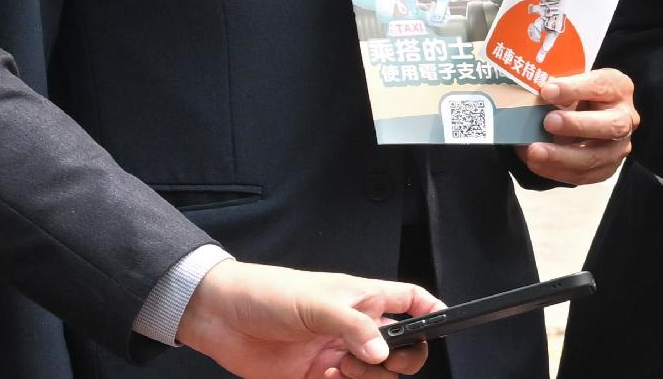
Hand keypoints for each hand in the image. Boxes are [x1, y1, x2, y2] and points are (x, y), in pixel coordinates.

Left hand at [175, 260, 438, 378]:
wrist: (219, 317)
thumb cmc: (267, 292)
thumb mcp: (317, 302)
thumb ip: (354, 327)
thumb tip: (383, 353)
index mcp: (363, 298)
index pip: (412, 302)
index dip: (432, 311)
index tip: (444, 323)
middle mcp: (354, 327)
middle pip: (400, 347)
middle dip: (400, 357)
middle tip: (381, 360)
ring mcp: (336, 353)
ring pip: (374, 374)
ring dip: (366, 376)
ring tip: (339, 367)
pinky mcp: (312, 377)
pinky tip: (322, 376)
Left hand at [517, 67, 636, 185]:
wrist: (584, 118)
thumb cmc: (574, 98)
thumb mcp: (569, 86)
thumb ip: (556, 90)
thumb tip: (532, 99)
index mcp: (618, 88)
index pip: (601, 86)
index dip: (574, 88)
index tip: (547, 90)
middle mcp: (626, 117)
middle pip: (612, 125)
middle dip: (578, 125)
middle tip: (548, 122)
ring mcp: (619, 146)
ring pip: (597, 156)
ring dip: (562, 156)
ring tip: (534, 151)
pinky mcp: (607, 168)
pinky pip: (584, 175)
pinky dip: (558, 171)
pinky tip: (537, 163)